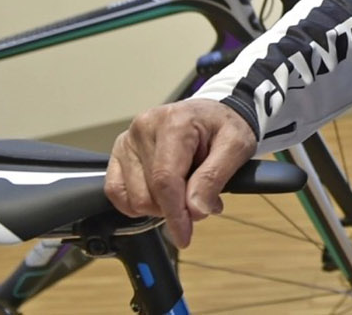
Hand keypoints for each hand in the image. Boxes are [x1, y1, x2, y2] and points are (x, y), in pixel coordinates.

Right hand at [104, 98, 256, 247]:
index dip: (175, 214)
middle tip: (198, 198)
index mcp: (174, 122)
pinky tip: (159, 195)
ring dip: (158, 206)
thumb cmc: (224, 128)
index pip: (165, 180)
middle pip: (148, 194)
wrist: (211, 115)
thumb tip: (194, 211)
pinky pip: (116, 192)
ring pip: (132, 198)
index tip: (184, 237)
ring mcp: (127, 140)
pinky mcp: (118, 152)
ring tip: (182, 188)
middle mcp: (144, 128)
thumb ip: (214, 178)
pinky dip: (136, 203)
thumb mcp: (236, 147)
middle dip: (174, 209)